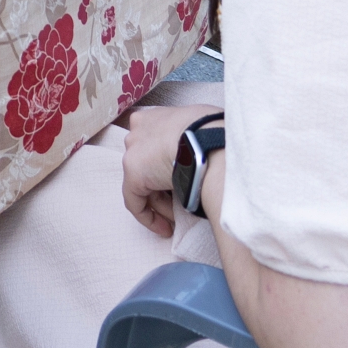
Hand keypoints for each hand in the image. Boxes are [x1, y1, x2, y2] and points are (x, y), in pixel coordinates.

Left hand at [119, 104, 220, 238]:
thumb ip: (193, 134)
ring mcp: (133, 152)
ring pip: (144, 185)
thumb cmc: (213, 131)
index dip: (166, 163)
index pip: (155, 144)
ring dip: (163, 204)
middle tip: (183, 200)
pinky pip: (136, 202)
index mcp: (153, 117)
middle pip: (149, 165)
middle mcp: (138, 131)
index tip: (181, 176)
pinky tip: (165, 229)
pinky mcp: (133, 175)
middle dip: (163, 185)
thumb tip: (205, 149)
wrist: (207, 141)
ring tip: (181, 218)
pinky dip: (149, 217)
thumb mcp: (203, 124)